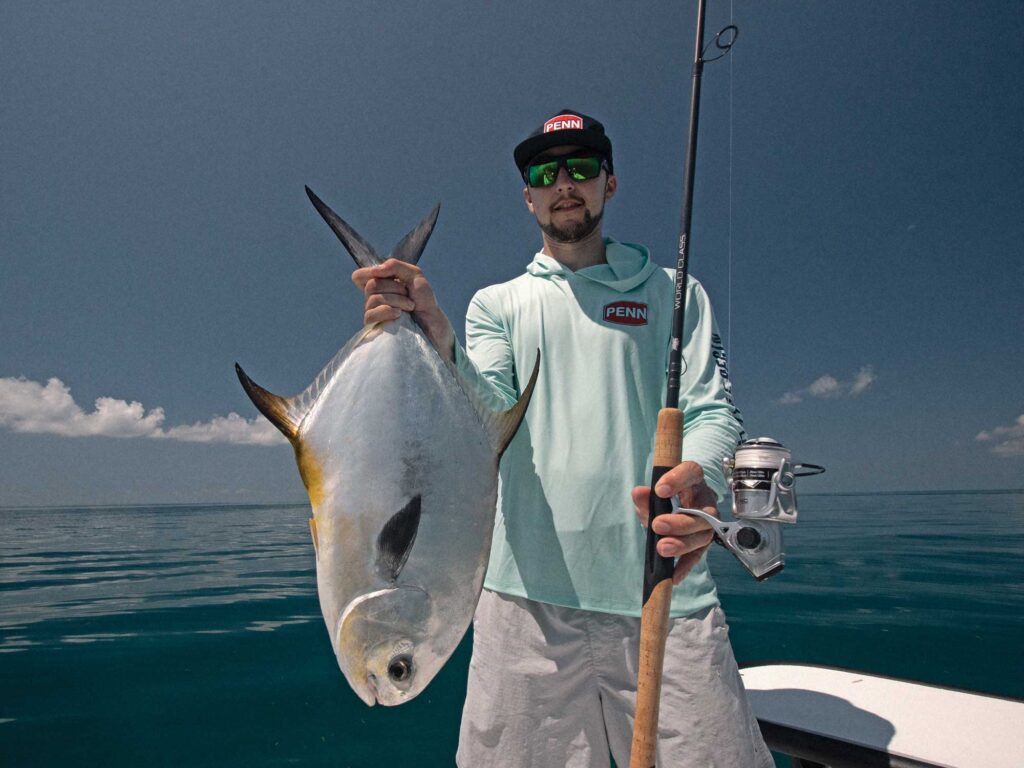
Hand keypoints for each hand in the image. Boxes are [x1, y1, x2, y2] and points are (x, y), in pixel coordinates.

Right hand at [352, 258, 455, 360]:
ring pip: (374, 299)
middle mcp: (372, 297)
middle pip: (371, 284)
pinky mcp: (375, 327)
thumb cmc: (423, 299)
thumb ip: (394, 266)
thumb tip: (374, 270)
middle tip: (408, 294)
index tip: (387, 275)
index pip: (359, 276)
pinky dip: (387, 311)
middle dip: (395, 287)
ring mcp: (372, 312)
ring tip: (410, 306)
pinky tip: (399, 314)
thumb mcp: (414, 275)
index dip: (369, 273)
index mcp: (380, 284)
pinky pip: (371, 315)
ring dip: (397, 300)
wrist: (432, 321)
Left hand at [632, 461, 717, 584]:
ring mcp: (707, 523)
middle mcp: (705, 501)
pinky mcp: (703, 543)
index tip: (660, 490)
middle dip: (679, 522)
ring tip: (662, 548)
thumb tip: (638, 492)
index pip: (692, 473)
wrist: (680, 507)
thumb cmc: (667, 498)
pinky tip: (674, 576)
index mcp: (692, 480)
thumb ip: (646, 496)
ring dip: (682, 544)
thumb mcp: (653, 495)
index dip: (678, 480)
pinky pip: (698, 556)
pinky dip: (686, 566)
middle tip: (657, 525)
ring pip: (703, 535)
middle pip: (702, 513)